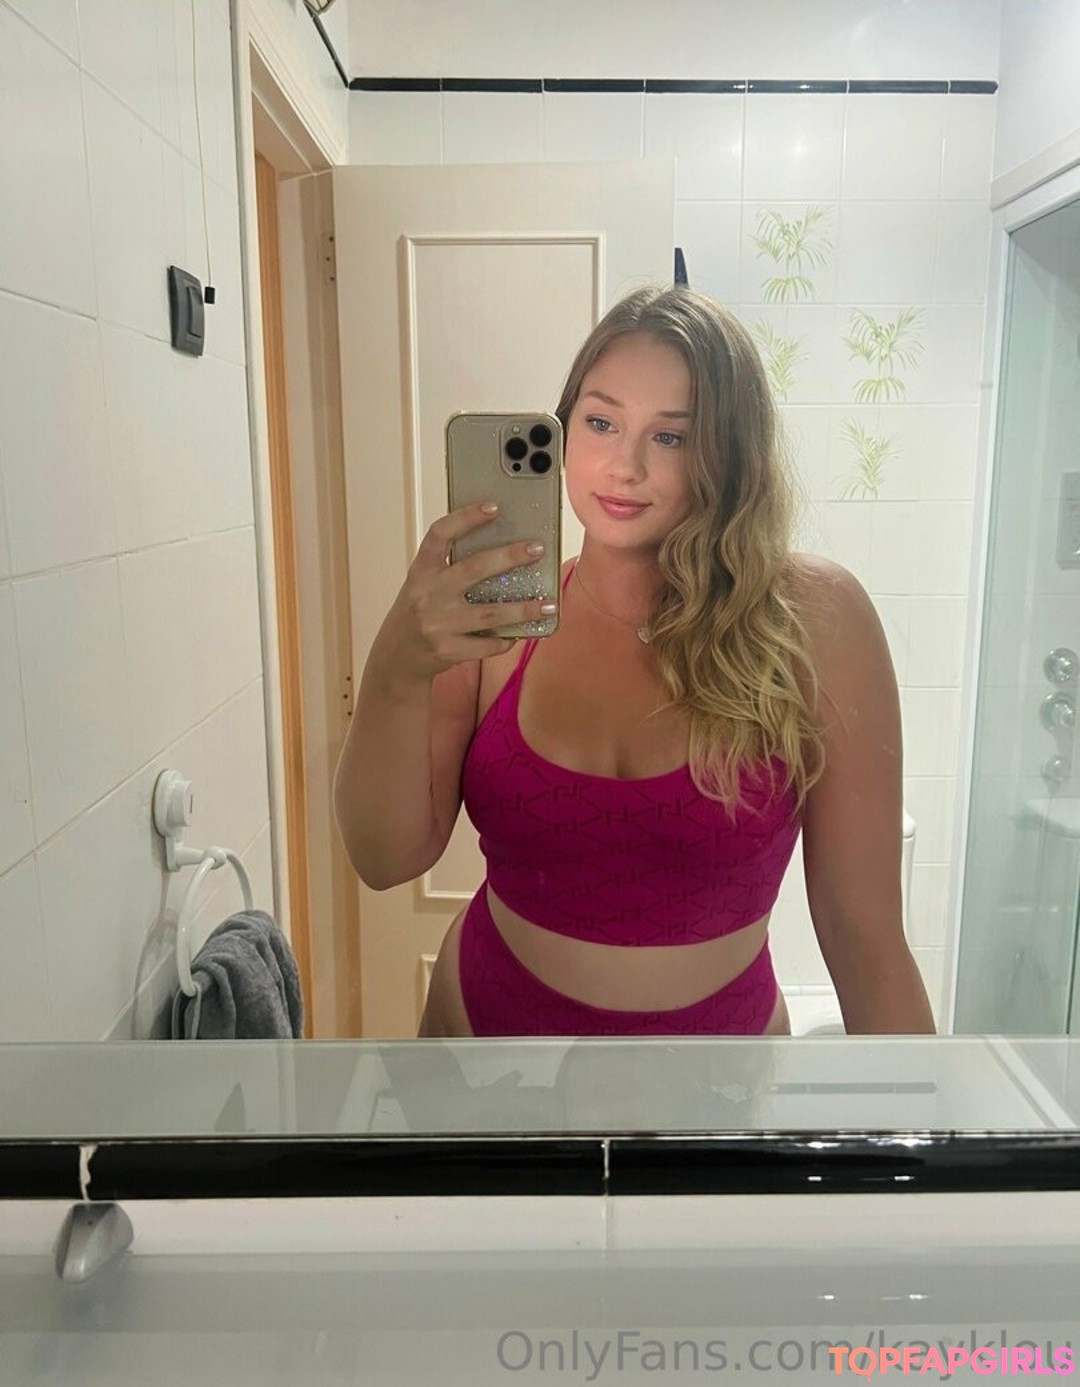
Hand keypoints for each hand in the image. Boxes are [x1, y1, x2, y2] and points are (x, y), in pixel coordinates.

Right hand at [372, 503, 551, 684]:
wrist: (397, 656)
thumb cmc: (419, 610)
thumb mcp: (424, 582)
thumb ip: (451, 566)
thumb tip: (503, 548)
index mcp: (421, 571)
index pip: (440, 535)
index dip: (466, 518)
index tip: (494, 507)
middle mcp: (427, 594)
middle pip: (474, 569)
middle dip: (510, 557)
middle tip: (537, 548)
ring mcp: (437, 624)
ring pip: (489, 612)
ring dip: (523, 609)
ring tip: (549, 605)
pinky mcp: (448, 650)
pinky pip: (487, 644)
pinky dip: (507, 639)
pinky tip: (521, 633)